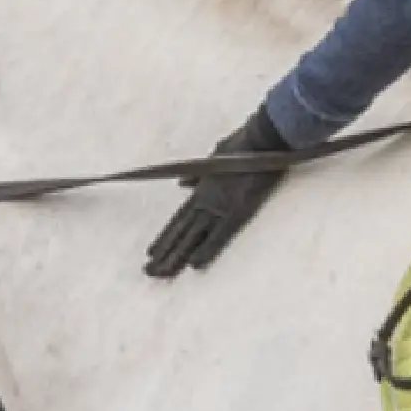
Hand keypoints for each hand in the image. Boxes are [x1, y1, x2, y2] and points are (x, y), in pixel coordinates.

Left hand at [140, 109, 296, 277]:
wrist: (261, 137)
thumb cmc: (242, 144)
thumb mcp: (212, 157)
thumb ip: (197, 175)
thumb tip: (182, 185)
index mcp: (201, 190)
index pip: (178, 220)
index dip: (165, 238)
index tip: (152, 253)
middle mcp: (205, 202)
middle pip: (180, 233)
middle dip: (165, 253)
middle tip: (149, 272)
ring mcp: (220, 208)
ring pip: (193, 238)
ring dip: (176, 256)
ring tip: (161, 273)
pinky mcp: (238, 211)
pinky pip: (220, 235)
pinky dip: (207, 249)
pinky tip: (194, 264)